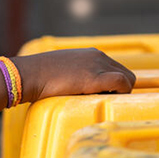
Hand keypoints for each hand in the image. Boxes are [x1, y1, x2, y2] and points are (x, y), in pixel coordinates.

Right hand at [13, 48, 135, 102]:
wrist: (30, 74)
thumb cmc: (41, 76)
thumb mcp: (64, 70)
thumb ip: (77, 75)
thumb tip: (79, 89)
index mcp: (92, 54)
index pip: (116, 69)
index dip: (115, 86)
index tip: (105, 96)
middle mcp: (99, 57)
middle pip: (127, 74)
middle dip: (121, 90)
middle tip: (105, 102)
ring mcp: (98, 66)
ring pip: (128, 79)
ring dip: (120, 94)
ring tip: (102, 103)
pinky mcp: (95, 78)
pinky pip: (122, 83)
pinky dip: (121, 94)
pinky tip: (106, 101)